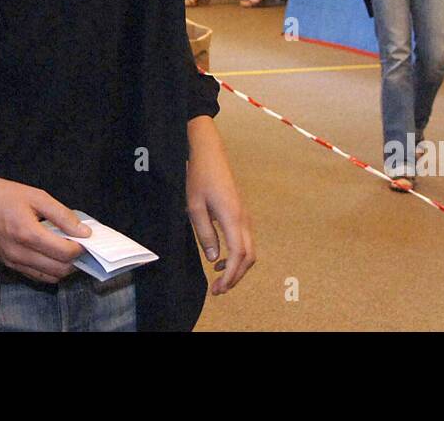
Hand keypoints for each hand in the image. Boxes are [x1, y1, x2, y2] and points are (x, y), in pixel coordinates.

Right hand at [0, 169, 90, 283]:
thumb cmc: (5, 195)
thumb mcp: (38, 197)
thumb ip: (63, 215)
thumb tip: (84, 232)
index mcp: (27, 233)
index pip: (65, 252)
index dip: (81, 247)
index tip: (86, 238)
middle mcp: (19, 253)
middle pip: (59, 269)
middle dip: (75, 260)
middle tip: (80, 246)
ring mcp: (12, 262)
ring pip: (49, 277)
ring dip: (63, 268)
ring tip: (67, 250)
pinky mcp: (8, 265)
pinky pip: (36, 276)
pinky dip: (49, 270)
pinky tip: (52, 255)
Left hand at [186, 117, 254, 293]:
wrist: (209, 152)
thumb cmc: (199, 177)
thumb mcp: (194, 207)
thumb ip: (205, 234)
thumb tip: (215, 258)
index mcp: (232, 218)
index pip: (238, 256)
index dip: (230, 276)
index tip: (218, 289)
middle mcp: (243, 218)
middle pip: (249, 257)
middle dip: (236, 277)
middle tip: (218, 290)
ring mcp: (244, 215)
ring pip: (249, 250)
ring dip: (237, 267)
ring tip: (218, 278)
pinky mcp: (240, 212)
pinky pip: (245, 240)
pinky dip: (237, 255)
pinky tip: (219, 258)